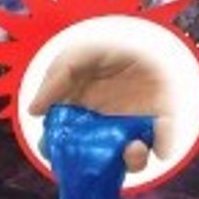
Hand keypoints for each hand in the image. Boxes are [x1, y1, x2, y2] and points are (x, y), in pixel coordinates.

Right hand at [28, 43, 175, 169]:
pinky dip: (163, 146)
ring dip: (131, 161)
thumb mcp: (76, 56)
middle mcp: (106, 123)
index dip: (57, 150)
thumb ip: (53, 82)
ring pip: (130, 157)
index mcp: (82, 112)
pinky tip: (155, 135)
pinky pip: (164, 143)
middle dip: (95, 165)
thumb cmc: (110, 43)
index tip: (55, 153)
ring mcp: (134, 124)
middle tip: (97, 159)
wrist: (148, 33)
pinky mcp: (162, 121)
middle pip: (97, 157)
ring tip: (132, 147)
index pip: (65, 140)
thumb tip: (33, 111)